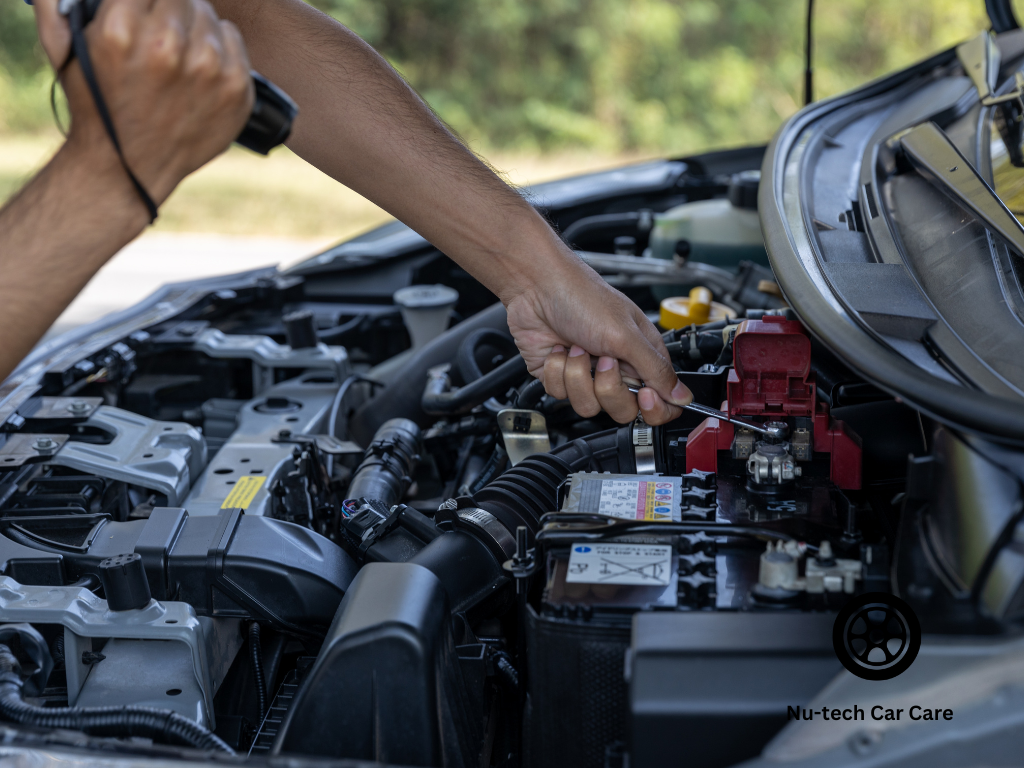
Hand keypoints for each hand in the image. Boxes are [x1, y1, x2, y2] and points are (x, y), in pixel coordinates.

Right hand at [33, 0, 253, 208]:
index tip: (144, 12)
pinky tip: (201, 66)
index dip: (144, 0)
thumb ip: (55, 3)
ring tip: (180, 53)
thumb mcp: (63, 50)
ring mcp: (207, 68)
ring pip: (208, 14)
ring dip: (195, 26)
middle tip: (162, 33)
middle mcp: (167, 46)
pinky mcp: (235, 87)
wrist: (128, 167)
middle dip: (170, 9)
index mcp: (122, 30)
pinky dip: (220, 44)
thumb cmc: (96, 106)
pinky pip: (233, 37)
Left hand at [505, 252, 692, 425]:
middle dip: (608, 388)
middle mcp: (616, 368)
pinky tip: (558, 349)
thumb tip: (682, 396)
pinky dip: (556, 371)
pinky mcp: (559, 376)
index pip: (661, 401)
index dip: (653, 408)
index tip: (643, 395)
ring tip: (577, 347)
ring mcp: (587, 373)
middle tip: (603, 361)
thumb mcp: (626, 335)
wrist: (537, 286)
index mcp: (642, 356)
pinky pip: (560, 394)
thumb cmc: (583, 297)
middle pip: (623, 410)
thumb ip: (656, 370)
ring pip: (588, 405)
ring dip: (577, 375)